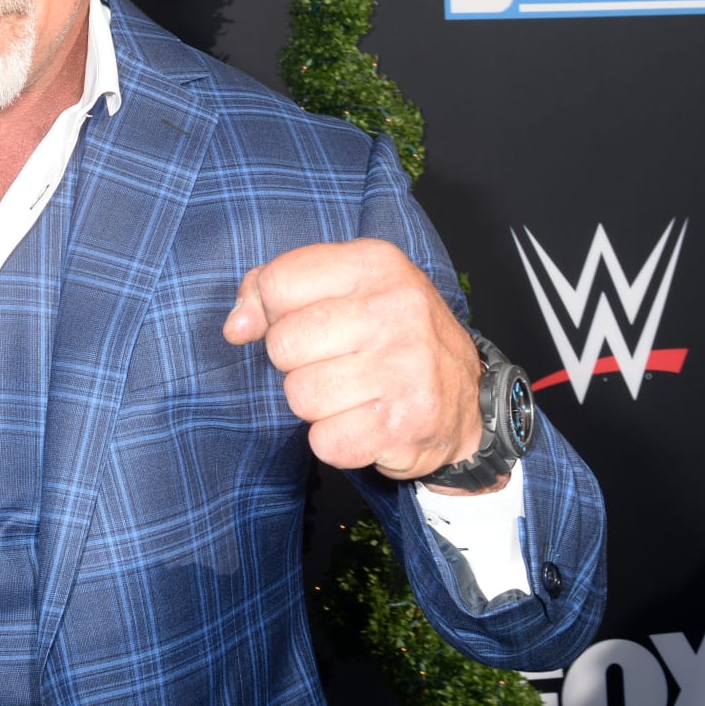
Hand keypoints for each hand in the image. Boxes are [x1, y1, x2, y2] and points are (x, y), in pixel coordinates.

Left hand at [221, 238, 482, 481]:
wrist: (468, 400)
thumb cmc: (388, 338)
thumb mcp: (341, 289)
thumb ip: (272, 291)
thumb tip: (236, 327)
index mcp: (375, 262)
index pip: (277, 283)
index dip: (275, 313)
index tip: (308, 324)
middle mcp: (396, 307)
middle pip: (283, 345)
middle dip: (297, 364)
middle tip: (337, 365)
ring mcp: (406, 365)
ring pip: (300, 396)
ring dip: (317, 406)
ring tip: (353, 394)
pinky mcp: (407, 421)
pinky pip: (324, 442)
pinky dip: (336, 443)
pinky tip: (365, 424)